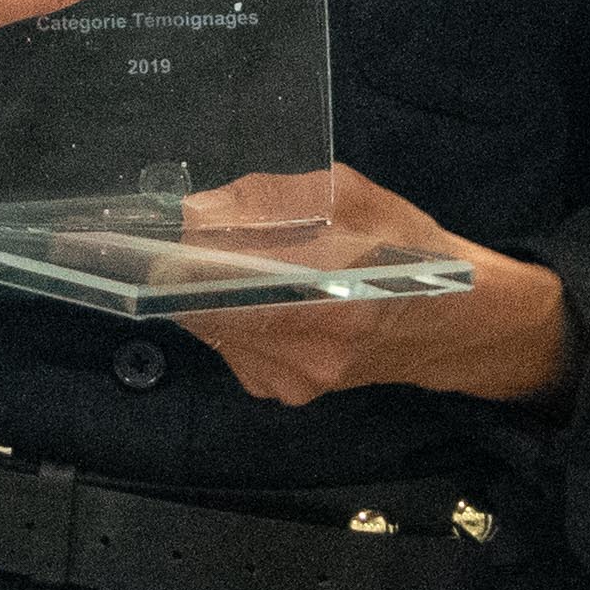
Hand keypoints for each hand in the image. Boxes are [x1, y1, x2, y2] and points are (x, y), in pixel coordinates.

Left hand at [176, 171, 575, 410]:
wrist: (460, 323)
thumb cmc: (411, 249)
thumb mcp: (349, 197)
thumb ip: (268, 199)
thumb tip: (192, 209)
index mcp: (322, 297)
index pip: (205, 282)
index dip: (162, 255)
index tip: (129, 233)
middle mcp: (298, 353)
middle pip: (198, 304)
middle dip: (190, 266)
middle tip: (197, 233)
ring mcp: (288, 381)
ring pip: (211, 325)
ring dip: (212, 290)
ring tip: (249, 263)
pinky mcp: (284, 393)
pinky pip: (232, 345)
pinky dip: (234, 315)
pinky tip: (269, 297)